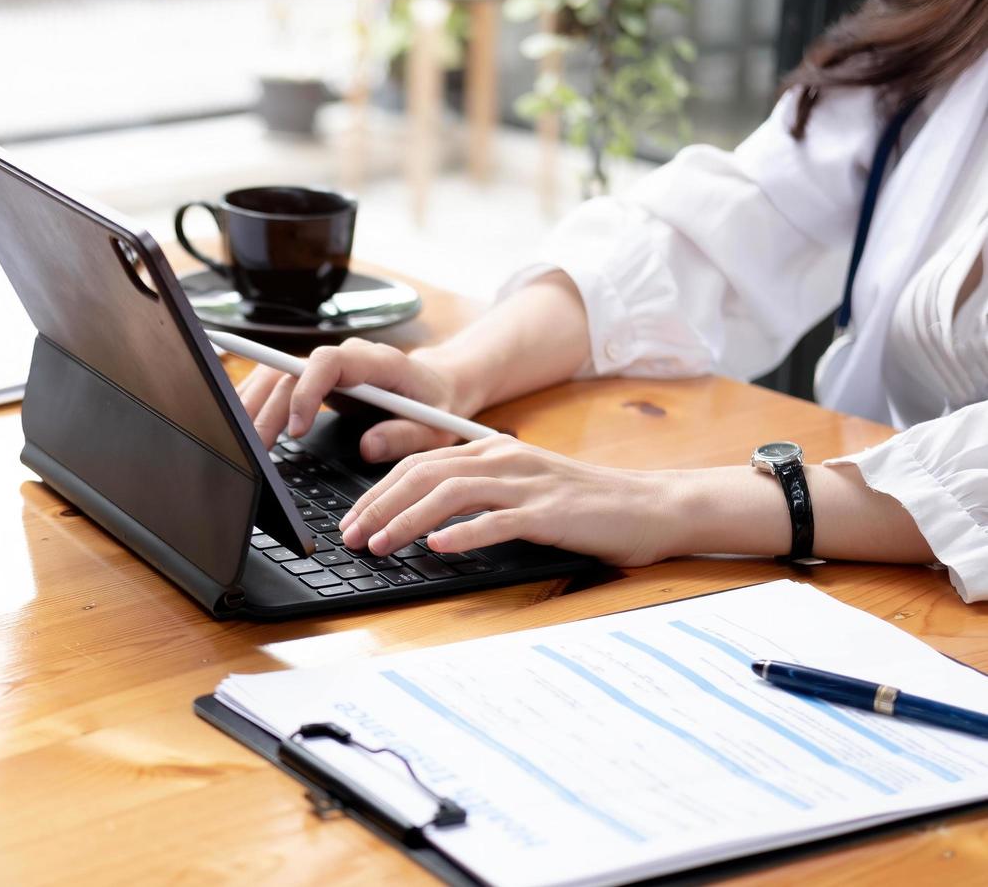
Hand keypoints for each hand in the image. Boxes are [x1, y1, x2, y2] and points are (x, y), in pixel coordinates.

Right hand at [234, 338, 471, 462]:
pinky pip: (278, 381)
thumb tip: (369, 447)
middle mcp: (346, 356)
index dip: (306, 391)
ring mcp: (328, 366)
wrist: (438, 385)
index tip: (296, 429)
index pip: (328, 362)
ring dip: (253, 404)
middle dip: (267, 408)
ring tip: (240, 441)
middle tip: (253, 448)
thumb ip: (405, 436)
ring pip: (276, 373)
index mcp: (376, 361)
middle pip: (290, 370)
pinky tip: (242, 424)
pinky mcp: (316, 378)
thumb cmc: (437, 406)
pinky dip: (257, 401)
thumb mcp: (435, 429)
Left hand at [336, 436, 678, 565]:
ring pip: (450, 493)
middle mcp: (503, 460)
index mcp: (491, 452)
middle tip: (350, 537)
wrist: (649, 506)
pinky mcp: (549, 513)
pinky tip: (438, 548)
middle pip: (423, 474)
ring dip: (406, 520)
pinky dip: (464, 533)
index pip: (418, 465)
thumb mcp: (521, 487)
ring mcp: (526, 484)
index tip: (352, 520)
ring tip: (379, 544)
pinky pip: (498, 521)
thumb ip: (477, 493)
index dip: (377, 491)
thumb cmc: (582, 505)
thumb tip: (424, 519)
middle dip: (378, 506)